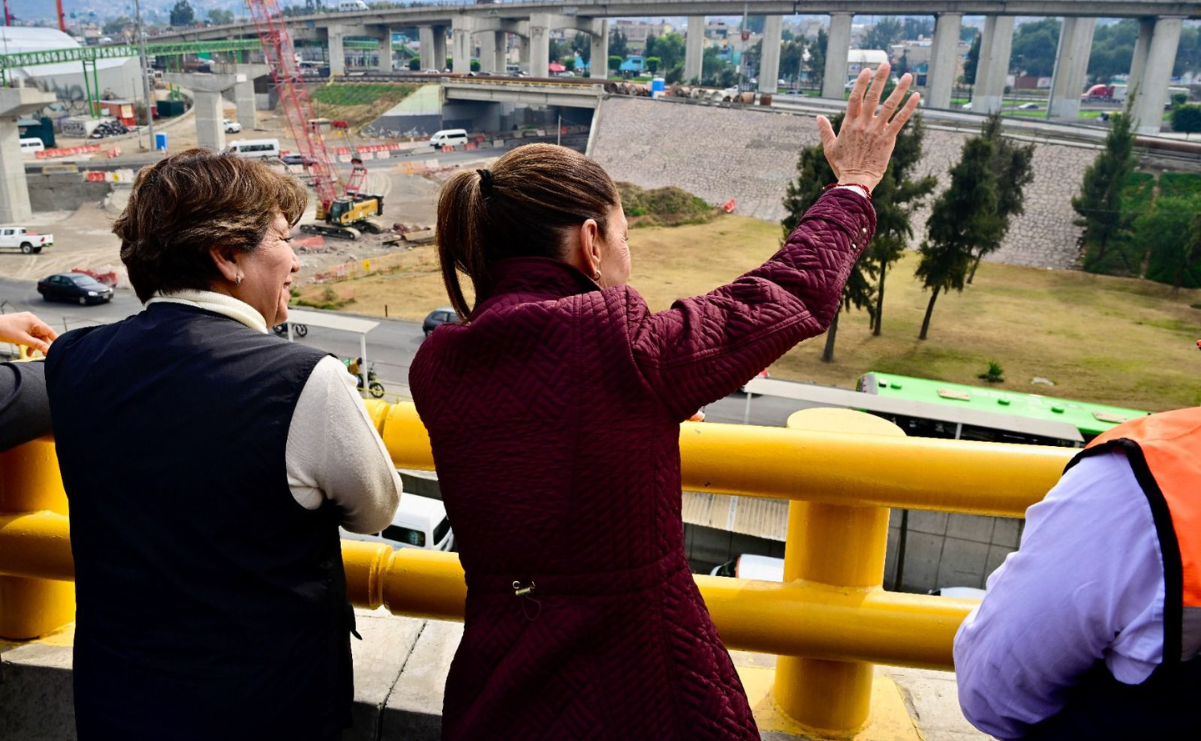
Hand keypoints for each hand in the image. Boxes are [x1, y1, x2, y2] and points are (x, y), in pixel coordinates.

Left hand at [0, 312, 57, 353]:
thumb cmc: (3, 330)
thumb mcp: (22, 340)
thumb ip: (37, 345)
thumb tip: (48, 350)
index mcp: (34, 321)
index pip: (49, 331)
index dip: (54, 341)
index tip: (57, 349)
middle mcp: (31, 319)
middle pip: (41, 334)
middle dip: (40, 345)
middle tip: (39, 355)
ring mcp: (25, 321)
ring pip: (34, 334)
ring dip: (32, 344)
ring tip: (28, 353)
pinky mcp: (19, 323)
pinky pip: (28, 332)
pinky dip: (26, 340)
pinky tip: (21, 345)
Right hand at [817, 62, 921, 192]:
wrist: (855, 181)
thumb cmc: (842, 166)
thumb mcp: (829, 148)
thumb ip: (824, 131)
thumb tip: (818, 117)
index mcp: (849, 125)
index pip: (855, 99)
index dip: (861, 84)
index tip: (866, 70)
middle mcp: (863, 125)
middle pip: (872, 97)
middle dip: (880, 79)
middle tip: (886, 64)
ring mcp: (876, 131)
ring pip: (889, 106)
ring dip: (899, 89)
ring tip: (907, 76)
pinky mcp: (888, 139)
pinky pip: (900, 121)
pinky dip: (908, 108)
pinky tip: (915, 96)